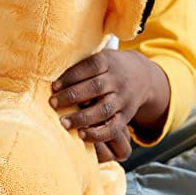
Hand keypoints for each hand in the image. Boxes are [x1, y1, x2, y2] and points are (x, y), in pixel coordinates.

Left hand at [50, 49, 169, 160]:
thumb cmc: (110, 68)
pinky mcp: (126, 116)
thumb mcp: (100, 58)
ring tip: (63, 123)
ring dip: (82, 117)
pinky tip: (82, 136)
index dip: (70, 77)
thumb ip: (80, 68)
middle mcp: (117, 80)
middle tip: (52, 104)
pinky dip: (98, 134)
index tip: (53, 87)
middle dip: (72, 96)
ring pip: (103, 109)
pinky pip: (113, 128)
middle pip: (95, 87)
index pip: (89, 67)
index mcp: (108, 62)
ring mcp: (123, 99)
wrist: (143, 76)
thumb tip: (53, 83)